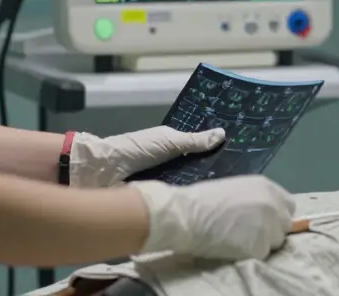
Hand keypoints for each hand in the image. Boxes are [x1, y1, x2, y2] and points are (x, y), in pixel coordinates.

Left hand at [70, 126, 225, 187]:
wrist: (100, 173)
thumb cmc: (135, 150)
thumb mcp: (167, 141)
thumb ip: (194, 141)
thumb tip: (223, 134)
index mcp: (170, 146)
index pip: (197, 152)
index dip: (214, 154)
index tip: (237, 157)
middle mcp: (168, 165)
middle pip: (196, 170)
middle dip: (212, 173)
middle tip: (237, 180)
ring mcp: (162, 183)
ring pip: (188, 185)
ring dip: (201, 188)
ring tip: (227, 194)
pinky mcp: (156, 199)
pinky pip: (176, 199)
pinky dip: (186, 200)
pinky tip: (205, 204)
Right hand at [131, 175, 294, 259]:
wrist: (186, 215)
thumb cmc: (204, 200)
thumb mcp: (237, 189)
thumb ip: (256, 199)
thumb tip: (265, 214)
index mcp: (267, 188)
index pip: (289, 207)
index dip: (277, 216)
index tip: (265, 223)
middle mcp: (273, 206)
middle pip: (284, 227)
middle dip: (271, 232)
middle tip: (248, 234)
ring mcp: (268, 227)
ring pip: (274, 243)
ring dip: (261, 244)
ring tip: (237, 240)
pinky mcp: (259, 248)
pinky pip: (261, 256)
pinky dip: (249, 256)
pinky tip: (232, 248)